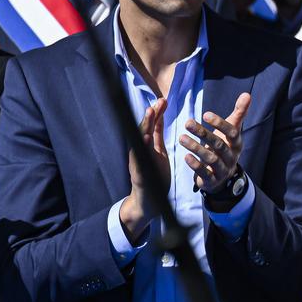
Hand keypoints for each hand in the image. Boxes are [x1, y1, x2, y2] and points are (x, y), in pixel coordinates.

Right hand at [122, 98, 170, 238]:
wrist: (147, 200)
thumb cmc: (153, 174)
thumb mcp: (157, 151)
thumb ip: (157, 135)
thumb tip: (159, 115)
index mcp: (146, 146)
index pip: (150, 126)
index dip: (156, 114)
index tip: (163, 100)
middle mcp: (139, 152)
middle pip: (143, 130)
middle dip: (149, 116)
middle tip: (156, 103)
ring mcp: (137, 162)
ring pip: (139, 142)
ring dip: (143, 127)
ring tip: (149, 114)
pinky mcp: (138, 173)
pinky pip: (139, 159)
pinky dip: (141, 148)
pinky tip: (145, 138)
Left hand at [180, 93, 250, 193]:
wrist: (222, 177)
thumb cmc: (224, 147)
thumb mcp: (232, 131)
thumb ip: (239, 113)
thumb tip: (247, 94)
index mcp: (237, 144)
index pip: (232, 133)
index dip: (220, 124)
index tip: (205, 114)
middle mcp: (232, 157)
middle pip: (219, 145)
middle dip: (204, 133)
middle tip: (188, 123)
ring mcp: (222, 170)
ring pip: (211, 159)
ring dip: (196, 148)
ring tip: (182, 138)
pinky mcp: (212, 180)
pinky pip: (204, 173)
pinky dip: (195, 165)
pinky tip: (185, 156)